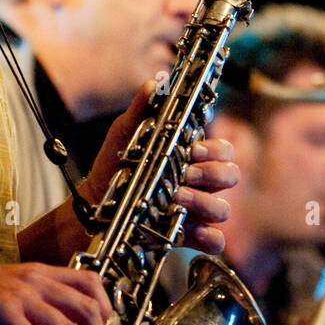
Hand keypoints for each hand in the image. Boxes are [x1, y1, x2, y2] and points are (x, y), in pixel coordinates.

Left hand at [83, 80, 239, 254]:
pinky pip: (215, 241)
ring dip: (203, 203)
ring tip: (176, 199)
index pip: (223, 150)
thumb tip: (155, 83)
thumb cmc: (115, 166)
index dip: (216, 149)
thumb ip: (141, 109)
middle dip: (212, 174)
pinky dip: (209, 238)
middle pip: (230, 176)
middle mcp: (199, 184)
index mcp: (192, 157)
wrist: (94, 206)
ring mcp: (195, 211)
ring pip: (223, 208)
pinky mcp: (187, 236)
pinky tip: (193, 231)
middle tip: (187, 174)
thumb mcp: (124, 134)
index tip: (194, 150)